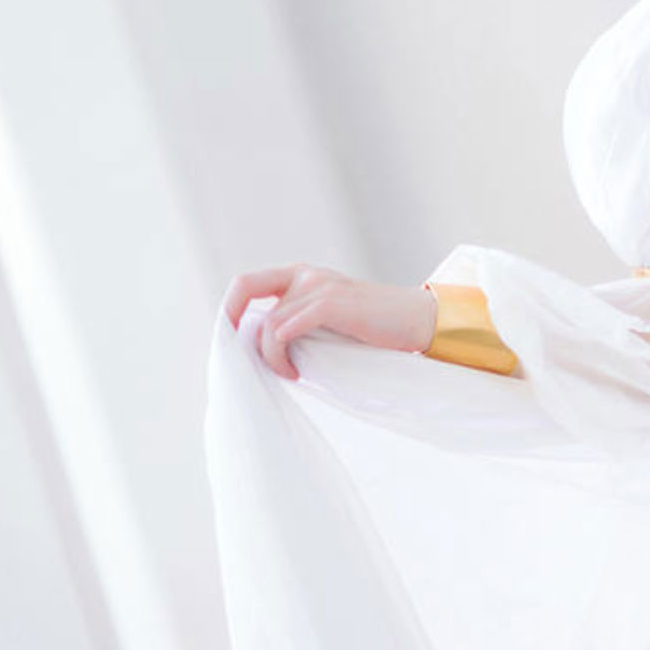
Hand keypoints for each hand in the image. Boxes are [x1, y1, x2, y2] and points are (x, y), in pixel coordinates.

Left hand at [222, 263, 437, 378]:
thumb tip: (261, 349)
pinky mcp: (331, 304)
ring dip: (270, 357)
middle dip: (231, 319)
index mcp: (302, 276)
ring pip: (268, 323)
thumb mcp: (330, 320)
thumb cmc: (376, 328)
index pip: (249, 282)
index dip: (231, 307)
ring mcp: (319, 286)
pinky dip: (281, 355)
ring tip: (290, 374)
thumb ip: (300, 322)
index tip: (231, 338)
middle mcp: (305, 275)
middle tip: (240, 355)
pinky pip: (284, 330)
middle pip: (245, 286)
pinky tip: (296, 372)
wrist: (418, 321)